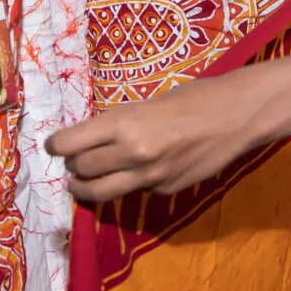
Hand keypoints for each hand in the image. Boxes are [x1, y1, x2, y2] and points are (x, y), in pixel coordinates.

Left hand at [46, 70, 269, 202]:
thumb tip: (92, 141)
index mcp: (123, 122)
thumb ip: (119, 124)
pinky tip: (133, 172)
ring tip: (81, 181)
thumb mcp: (148, 103)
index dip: (55, 145)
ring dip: (84, 186)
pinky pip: (132, 191)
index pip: (68, 143)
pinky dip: (125, 183)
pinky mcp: (163, 191)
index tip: (54, 145)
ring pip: (98, 192)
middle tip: (73, 160)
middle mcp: (131, 153)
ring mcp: (148, 177)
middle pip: (79, 169)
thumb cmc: (194, 98)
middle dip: (72, 165)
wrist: (237, 116)